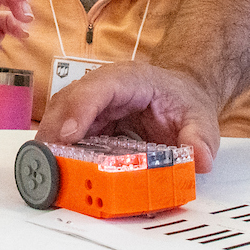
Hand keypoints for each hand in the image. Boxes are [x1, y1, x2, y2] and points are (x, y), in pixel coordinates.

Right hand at [37, 62, 224, 169]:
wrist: (180, 96)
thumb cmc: (184, 102)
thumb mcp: (201, 119)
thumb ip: (200, 137)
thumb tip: (200, 159)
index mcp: (129, 79)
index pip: (98, 87)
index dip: (80, 109)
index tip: (68, 135)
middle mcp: (103, 86)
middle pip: (68, 101)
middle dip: (55, 131)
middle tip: (48, 162)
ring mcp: (91, 103)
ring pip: (60, 116)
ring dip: (51, 143)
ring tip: (48, 170)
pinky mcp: (87, 120)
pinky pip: (65, 132)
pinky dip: (59, 151)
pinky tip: (58, 171)